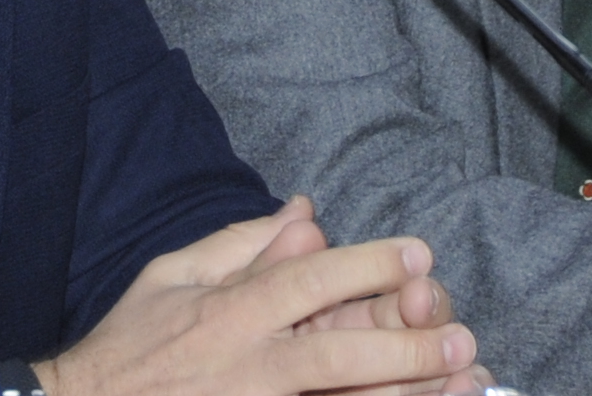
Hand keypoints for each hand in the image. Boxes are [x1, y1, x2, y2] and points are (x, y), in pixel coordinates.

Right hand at [34, 195, 489, 395]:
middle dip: (403, 344)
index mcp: (226, 312)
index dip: (366, 265)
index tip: (417, 254)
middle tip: (460, 335)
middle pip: (335, 354)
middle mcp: (244, 365)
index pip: (306, 280)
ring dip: (400, 395)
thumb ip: (243, 243)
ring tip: (458, 384)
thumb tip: (307, 213)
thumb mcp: (173, 274)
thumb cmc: (130, 344)